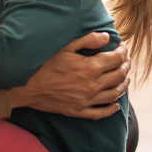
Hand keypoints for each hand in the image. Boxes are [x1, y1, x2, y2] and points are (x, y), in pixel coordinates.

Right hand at [10, 33, 130, 119]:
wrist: (26, 87)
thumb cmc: (44, 64)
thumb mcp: (65, 47)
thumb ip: (88, 40)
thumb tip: (107, 37)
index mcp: (90, 67)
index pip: (116, 59)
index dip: (123, 51)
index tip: (123, 46)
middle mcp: (92, 86)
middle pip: (119, 76)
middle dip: (125, 65)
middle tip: (126, 60)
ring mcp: (86, 101)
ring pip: (114, 94)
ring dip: (123, 85)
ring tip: (126, 78)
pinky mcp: (78, 111)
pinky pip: (100, 113)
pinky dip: (111, 109)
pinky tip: (116, 105)